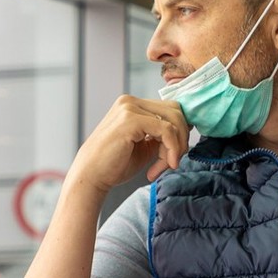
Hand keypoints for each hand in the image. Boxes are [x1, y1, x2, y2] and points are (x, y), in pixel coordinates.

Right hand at [71, 95, 188, 190]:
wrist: (91, 176)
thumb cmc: (115, 164)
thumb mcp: (145, 146)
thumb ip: (162, 135)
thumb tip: (186, 131)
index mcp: (132, 105)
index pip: (170, 109)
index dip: (180, 131)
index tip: (176, 155)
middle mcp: (130, 101)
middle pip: (176, 111)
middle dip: (181, 139)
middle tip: (172, 162)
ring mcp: (129, 107)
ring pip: (174, 121)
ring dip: (176, 147)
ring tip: (166, 166)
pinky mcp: (130, 119)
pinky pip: (167, 131)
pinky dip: (171, 150)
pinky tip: (162, 166)